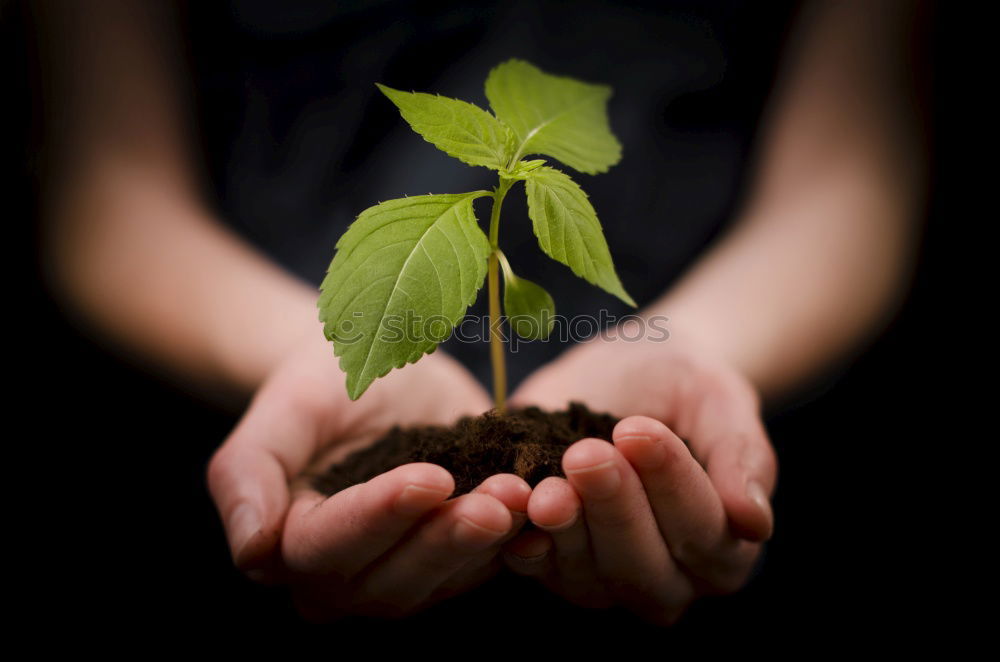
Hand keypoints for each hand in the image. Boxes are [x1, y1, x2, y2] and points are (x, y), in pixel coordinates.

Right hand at [207, 330, 529, 619]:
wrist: (375, 366)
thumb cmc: (321, 382)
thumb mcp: (285, 407)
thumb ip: (248, 473)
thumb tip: (252, 551)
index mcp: (288, 545)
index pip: (330, 546)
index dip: (380, 516)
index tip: (430, 478)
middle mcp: (343, 577)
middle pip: (393, 579)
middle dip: (446, 539)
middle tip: (497, 499)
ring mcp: (402, 573)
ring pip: (443, 579)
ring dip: (486, 542)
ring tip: (523, 495)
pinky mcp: (453, 559)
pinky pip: (484, 564)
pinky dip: (516, 539)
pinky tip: (545, 507)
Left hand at [502, 334, 777, 624]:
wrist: (628, 372)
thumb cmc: (685, 386)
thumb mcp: (719, 401)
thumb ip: (742, 457)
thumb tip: (755, 523)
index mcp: (724, 549)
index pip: (703, 532)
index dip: (671, 485)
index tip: (639, 431)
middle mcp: (669, 579)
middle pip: (643, 568)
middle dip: (613, 510)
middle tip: (586, 454)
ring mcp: (606, 580)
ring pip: (588, 577)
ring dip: (565, 530)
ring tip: (546, 484)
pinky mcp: (552, 565)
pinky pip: (536, 567)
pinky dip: (522, 540)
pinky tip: (511, 504)